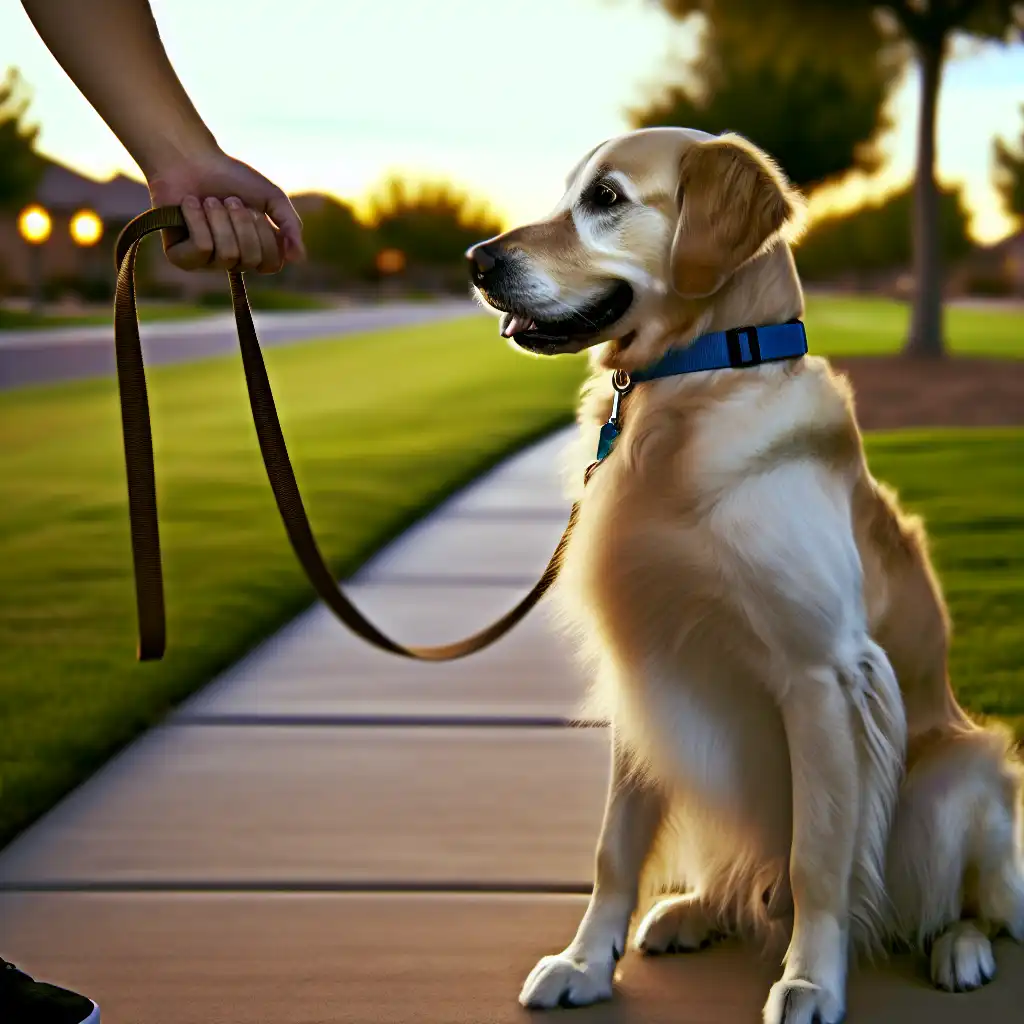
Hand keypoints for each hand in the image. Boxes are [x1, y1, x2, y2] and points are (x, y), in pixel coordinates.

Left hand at [146, 149, 304, 272]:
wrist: (190, 158)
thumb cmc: (231, 178)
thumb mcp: (272, 198)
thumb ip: (291, 226)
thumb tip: (298, 258)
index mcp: (255, 251)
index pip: (271, 264)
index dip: (266, 236)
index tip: (255, 210)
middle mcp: (232, 262)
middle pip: (250, 260)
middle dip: (242, 223)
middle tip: (230, 201)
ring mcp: (206, 263)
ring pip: (227, 254)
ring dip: (220, 218)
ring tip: (209, 201)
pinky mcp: (181, 258)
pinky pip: (201, 249)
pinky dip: (198, 219)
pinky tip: (190, 205)